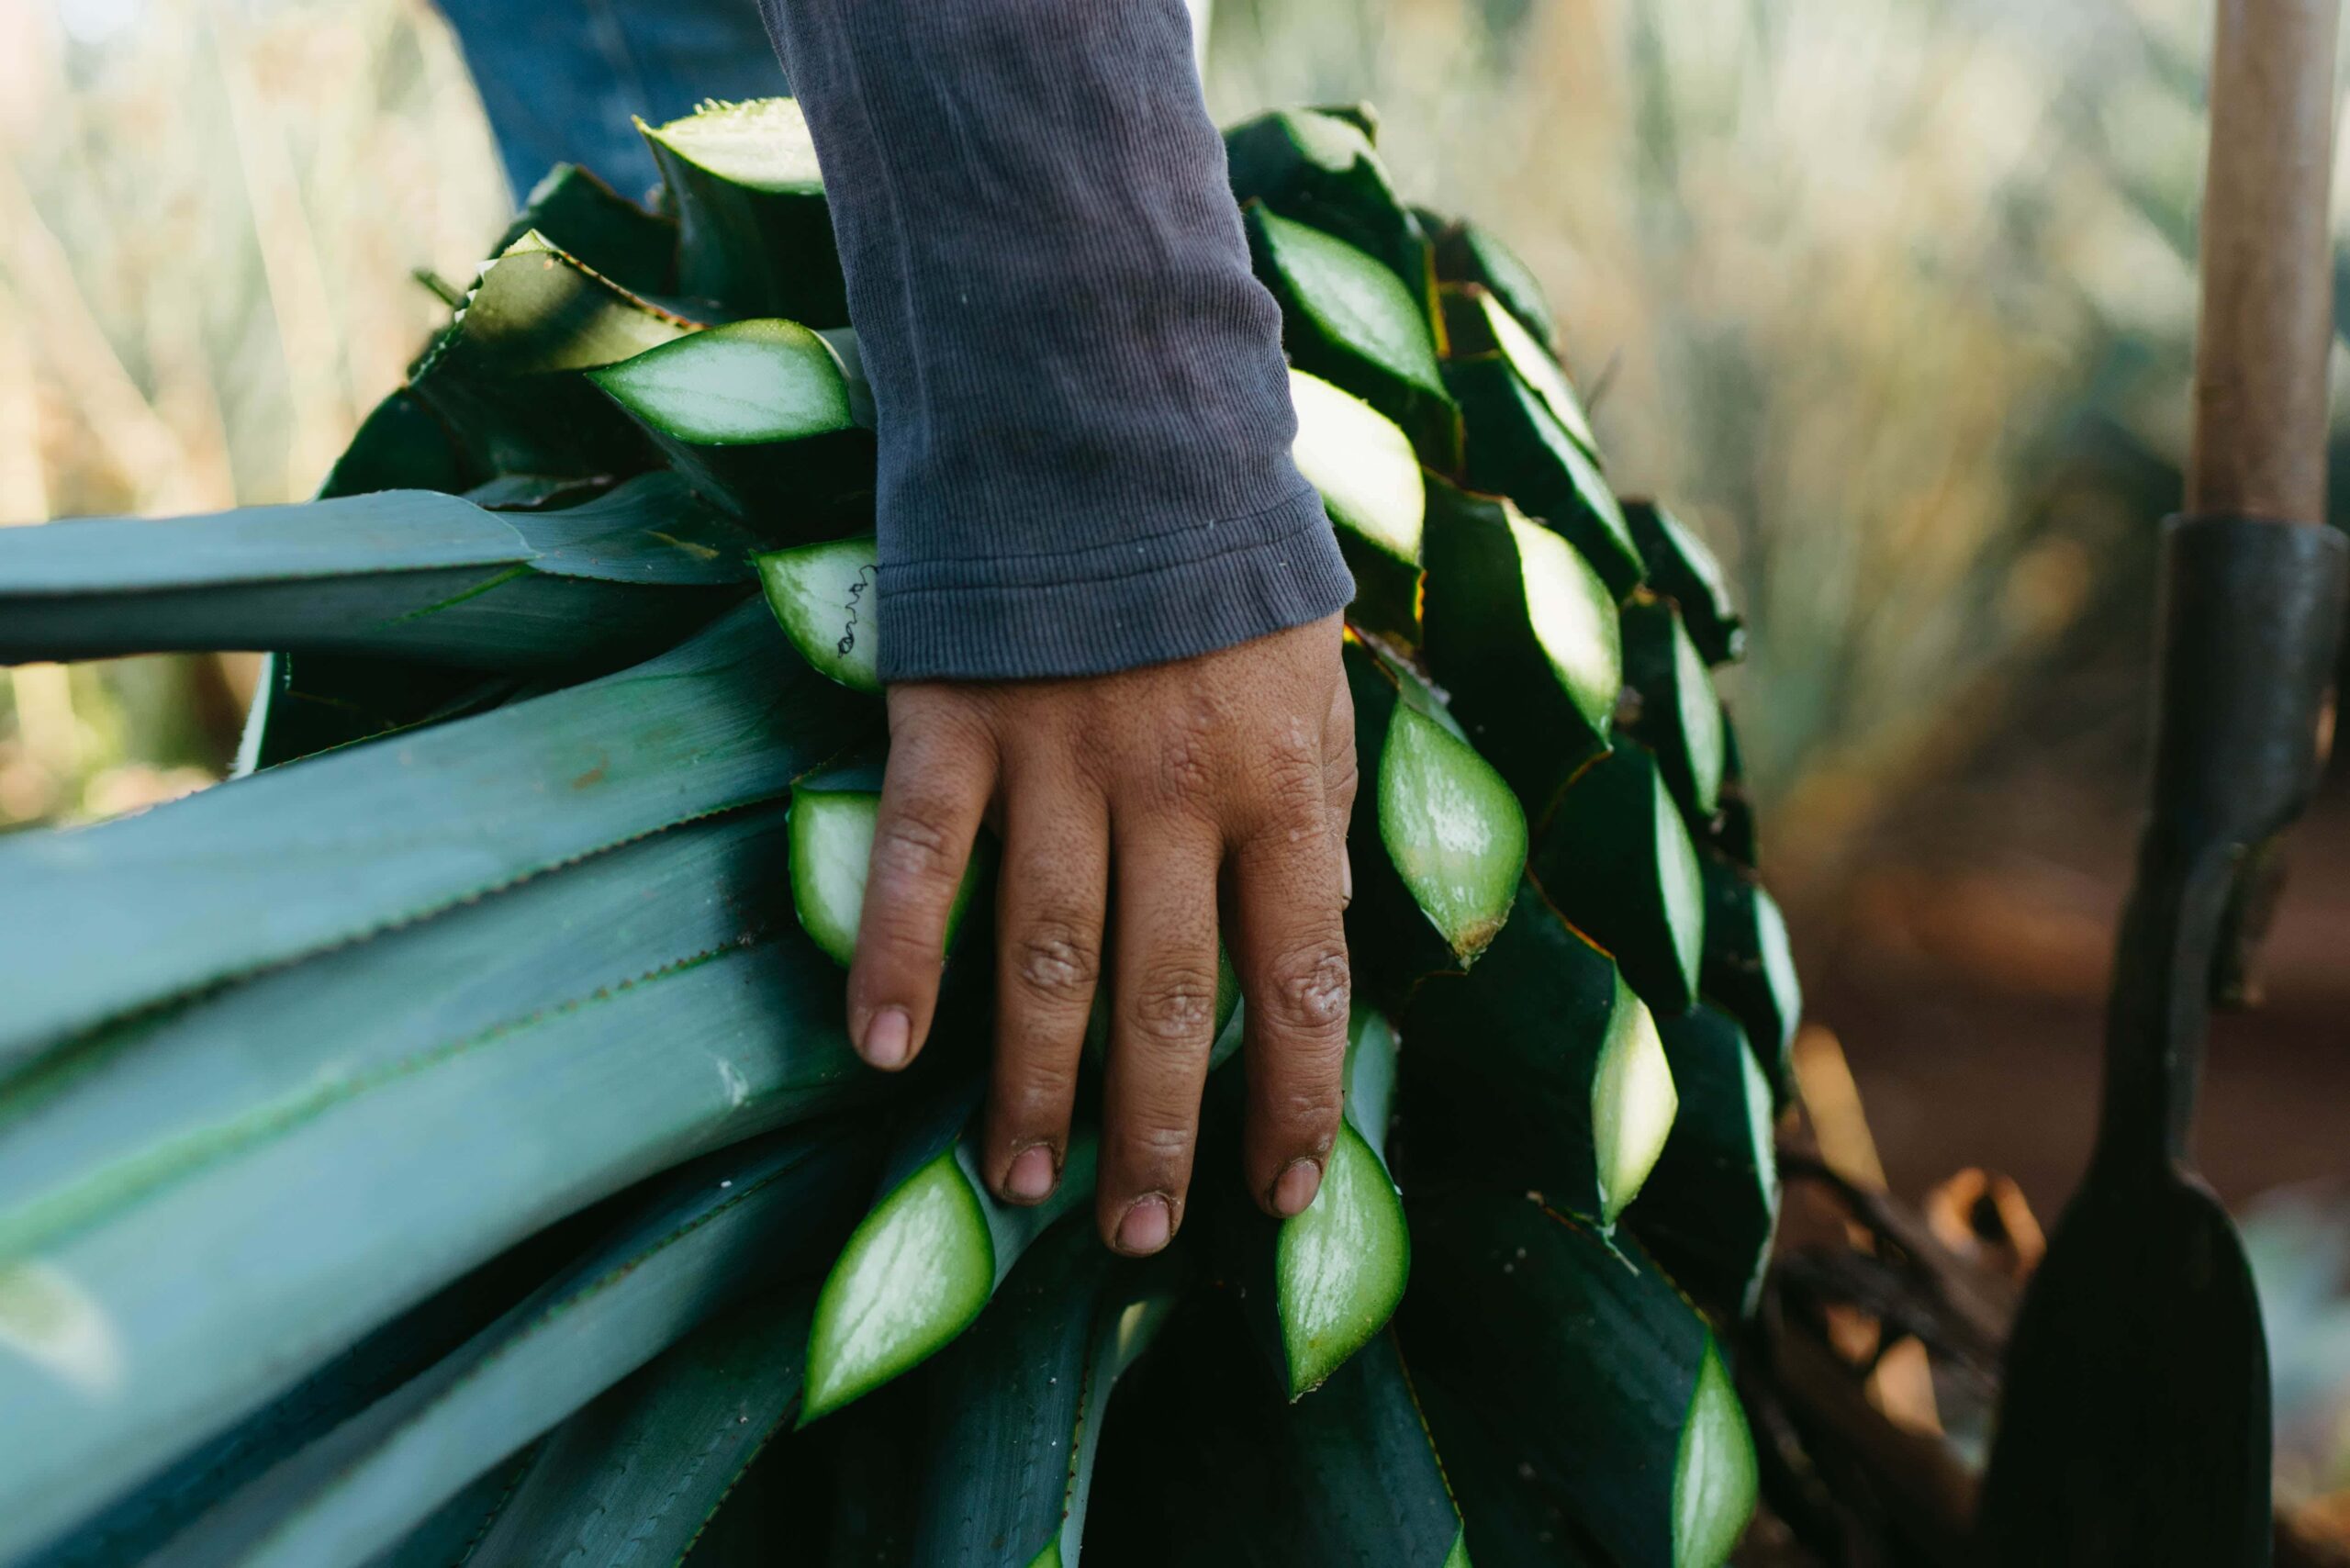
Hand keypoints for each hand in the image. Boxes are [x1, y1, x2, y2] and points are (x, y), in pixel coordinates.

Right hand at [846, 614, 1354, 1254]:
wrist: (1112, 410)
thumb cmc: (1225, 554)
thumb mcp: (1317, 667)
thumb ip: (1317, 797)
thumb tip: (1329, 920)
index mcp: (1281, 781)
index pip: (1304, 979)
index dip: (1297, 1100)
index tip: (1282, 1196)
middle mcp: (1175, 790)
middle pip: (1169, 999)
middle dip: (1157, 1133)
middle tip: (1135, 1237)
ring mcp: (1059, 759)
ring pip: (1048, 958)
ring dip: (1035, 1086)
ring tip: (1026, 1184)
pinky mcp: (956, 721)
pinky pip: (923, 862)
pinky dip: (902, 960)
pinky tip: (885, 1055)